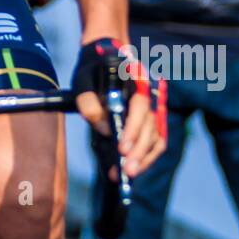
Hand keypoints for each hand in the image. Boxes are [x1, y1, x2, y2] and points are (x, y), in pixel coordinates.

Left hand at [71, 37, 166, 178]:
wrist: (100, 63)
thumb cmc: (90, 73)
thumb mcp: (82, 84)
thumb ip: (90, 106)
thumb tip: (106, 130)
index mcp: (133, 85)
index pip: (139, 109)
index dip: (133, 130)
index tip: (122, 149)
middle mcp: (147, 99)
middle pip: (149, 128)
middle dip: (138, 152)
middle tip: (126, 172)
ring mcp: (149, 112)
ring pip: (155, 138)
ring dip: (144, 159)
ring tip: (127, 175)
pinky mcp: (148, 124)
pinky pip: (155, 143)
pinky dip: (148, 157)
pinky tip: (136, 169)